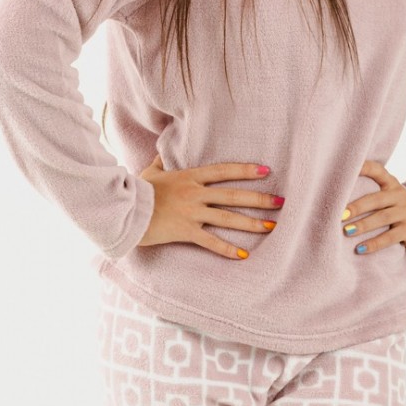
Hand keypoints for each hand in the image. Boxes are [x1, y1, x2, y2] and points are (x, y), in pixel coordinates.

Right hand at [137, 154, 282, 259]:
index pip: (224, 171)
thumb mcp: (151, 172)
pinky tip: (244, 254)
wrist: (124, 210)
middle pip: (233, 195)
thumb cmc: (137, 190)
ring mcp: (192, 213)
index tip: (266, 170)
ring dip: (251, 222)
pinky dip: (227, 249)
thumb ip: (161, 162)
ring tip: (271, 226)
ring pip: (227, 217)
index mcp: (190, 177)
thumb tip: (161, 151)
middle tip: (281, 202)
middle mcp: (195, 194)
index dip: (246, 170)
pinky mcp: (185, 231)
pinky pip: (210, 241)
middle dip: (259, 198)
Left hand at [342, 160, 405, 254]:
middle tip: (341, 214)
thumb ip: (369, 193)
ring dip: (363, 225)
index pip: (378, 171)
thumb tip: (335, 198)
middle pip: (376, 199)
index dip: (364, 168)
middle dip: (357, 207)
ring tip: (347, 231)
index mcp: (391, 184)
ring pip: (383, 218)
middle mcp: (399, 195)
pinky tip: (360, 249)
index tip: (349, 168)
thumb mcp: (388, 197)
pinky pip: (390, 237)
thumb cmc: (395, 209)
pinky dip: (374, 243)